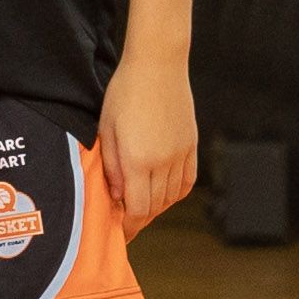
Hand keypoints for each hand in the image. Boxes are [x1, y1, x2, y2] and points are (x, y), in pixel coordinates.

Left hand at [98, 47, 201, 232]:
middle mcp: (163, 161)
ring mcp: (181, 154)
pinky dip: (176, 193)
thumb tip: (118, 196)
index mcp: (138, 159)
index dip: (129, 225)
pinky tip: (164, 192)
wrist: (158, 65)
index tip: (120, 233)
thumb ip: (111, 166)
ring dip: (157, 207)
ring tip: (142, 206)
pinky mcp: (191, 145)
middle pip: (155, 206)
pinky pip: (187, 180)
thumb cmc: (124, 93)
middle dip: (140, 218)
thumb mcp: (106, 129)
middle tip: (126, 221)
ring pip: (172, 196)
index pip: (137, 209)